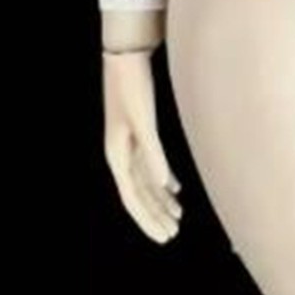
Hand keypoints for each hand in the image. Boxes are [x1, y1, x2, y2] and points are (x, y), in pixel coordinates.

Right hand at [102, 49, 183, 242]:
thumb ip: (153, 154)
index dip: (147, 220)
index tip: (163, 237)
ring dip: (160, 199)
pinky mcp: (139, 132)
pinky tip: (174, 189)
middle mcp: (121, 153)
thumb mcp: (144, 121)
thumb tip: (164, 185)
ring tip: (178, 217)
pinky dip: (162, 178)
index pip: (132, 198)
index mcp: (117, 154)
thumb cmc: (132, 87)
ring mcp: (129, 143)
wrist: (127, 57)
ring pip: (145, 180)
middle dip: (155, 215)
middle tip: (173, 234)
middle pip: (139, 194)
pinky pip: (150, 164)